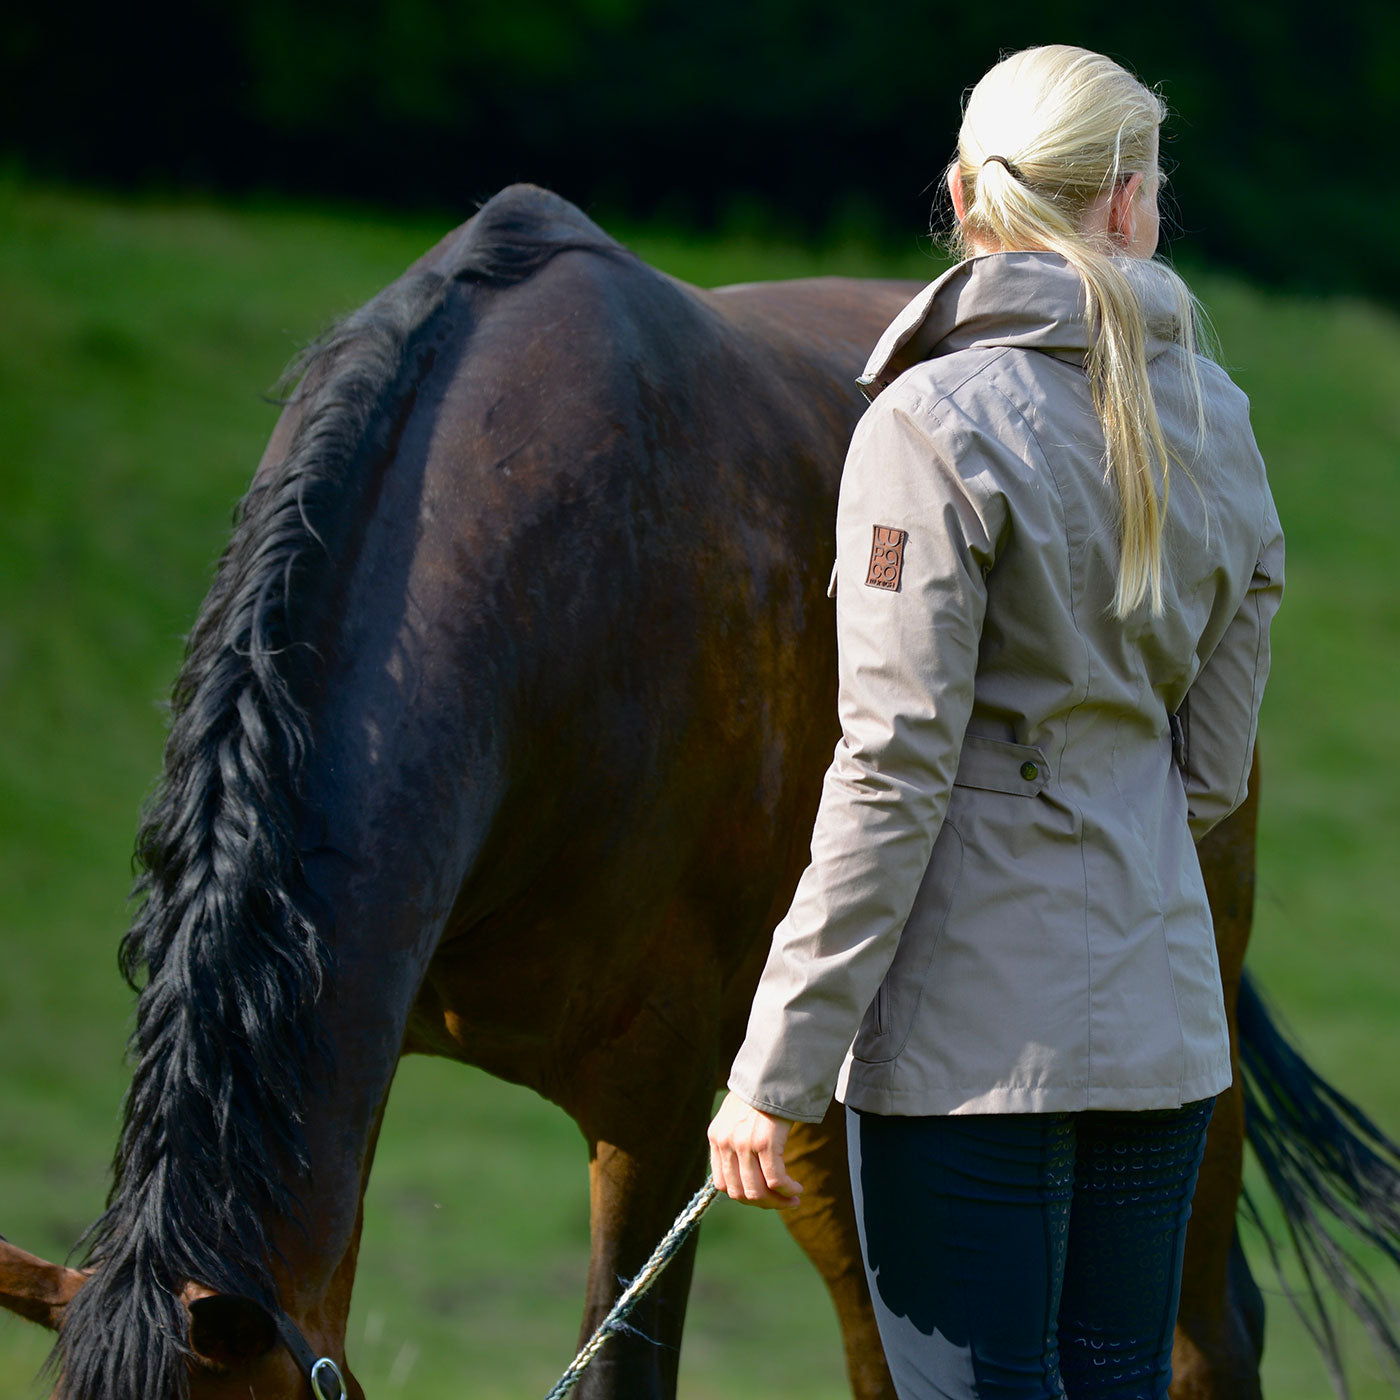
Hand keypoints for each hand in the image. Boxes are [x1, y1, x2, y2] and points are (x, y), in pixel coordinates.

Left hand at [707, 1092, 802, 1209]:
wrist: (772, 1072)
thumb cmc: (759, 1095)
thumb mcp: (735, 1117)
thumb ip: (733, 1142)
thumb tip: (745, 1175)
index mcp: (716, 1138)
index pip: (722, 1185)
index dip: (743, 1196)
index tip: (762, 1196)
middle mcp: (726, 1143)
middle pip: (739, 1193)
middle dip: (762, 1203)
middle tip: (781, 1202)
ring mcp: (743, 1144)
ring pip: (757, 1192)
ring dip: (777, 1201)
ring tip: (792, 1198)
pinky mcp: (765, 1142)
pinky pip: (776, 1181)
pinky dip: (788, 1190)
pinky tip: (797, 1189)